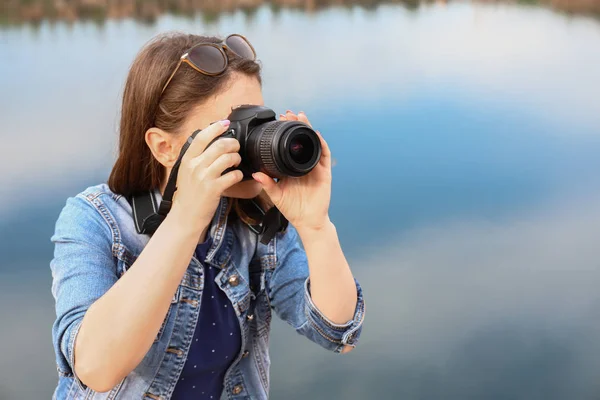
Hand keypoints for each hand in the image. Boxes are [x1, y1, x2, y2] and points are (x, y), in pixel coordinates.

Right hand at [171, 120, 242, 235]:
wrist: (185, 216)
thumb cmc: (189, 194)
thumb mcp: (186, 172)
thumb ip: (196, 158)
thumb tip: (211, 143)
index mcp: (187, 159)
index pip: (201, 137)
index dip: (215, 128)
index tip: (225, 124)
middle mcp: (195, 166)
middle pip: (219, 145)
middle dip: (233, 144)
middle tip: (236, 148)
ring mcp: (204, 177)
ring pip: (228, 158)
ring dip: (236, 158)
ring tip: (235, 163)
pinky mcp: (214, 189)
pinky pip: (233, 175)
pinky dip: (239, 174)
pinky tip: (236, 176)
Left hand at [252, 111, 331, 230]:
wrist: (308, 221)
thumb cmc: (293, 209)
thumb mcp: (276, 196)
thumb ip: (267, 184)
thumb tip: (256, 173)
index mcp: (291, 168)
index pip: (288, 145)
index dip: (285, 132)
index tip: (278, 121)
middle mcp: (303, 164)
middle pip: (301, 140)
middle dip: (296, 125)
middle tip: (288, 114)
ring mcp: (315, 167)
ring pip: (312, 143)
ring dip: (308, 129)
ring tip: (302, 117)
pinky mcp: (324, 173)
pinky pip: (324, 155)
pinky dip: (321, 144)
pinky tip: (316, 135)